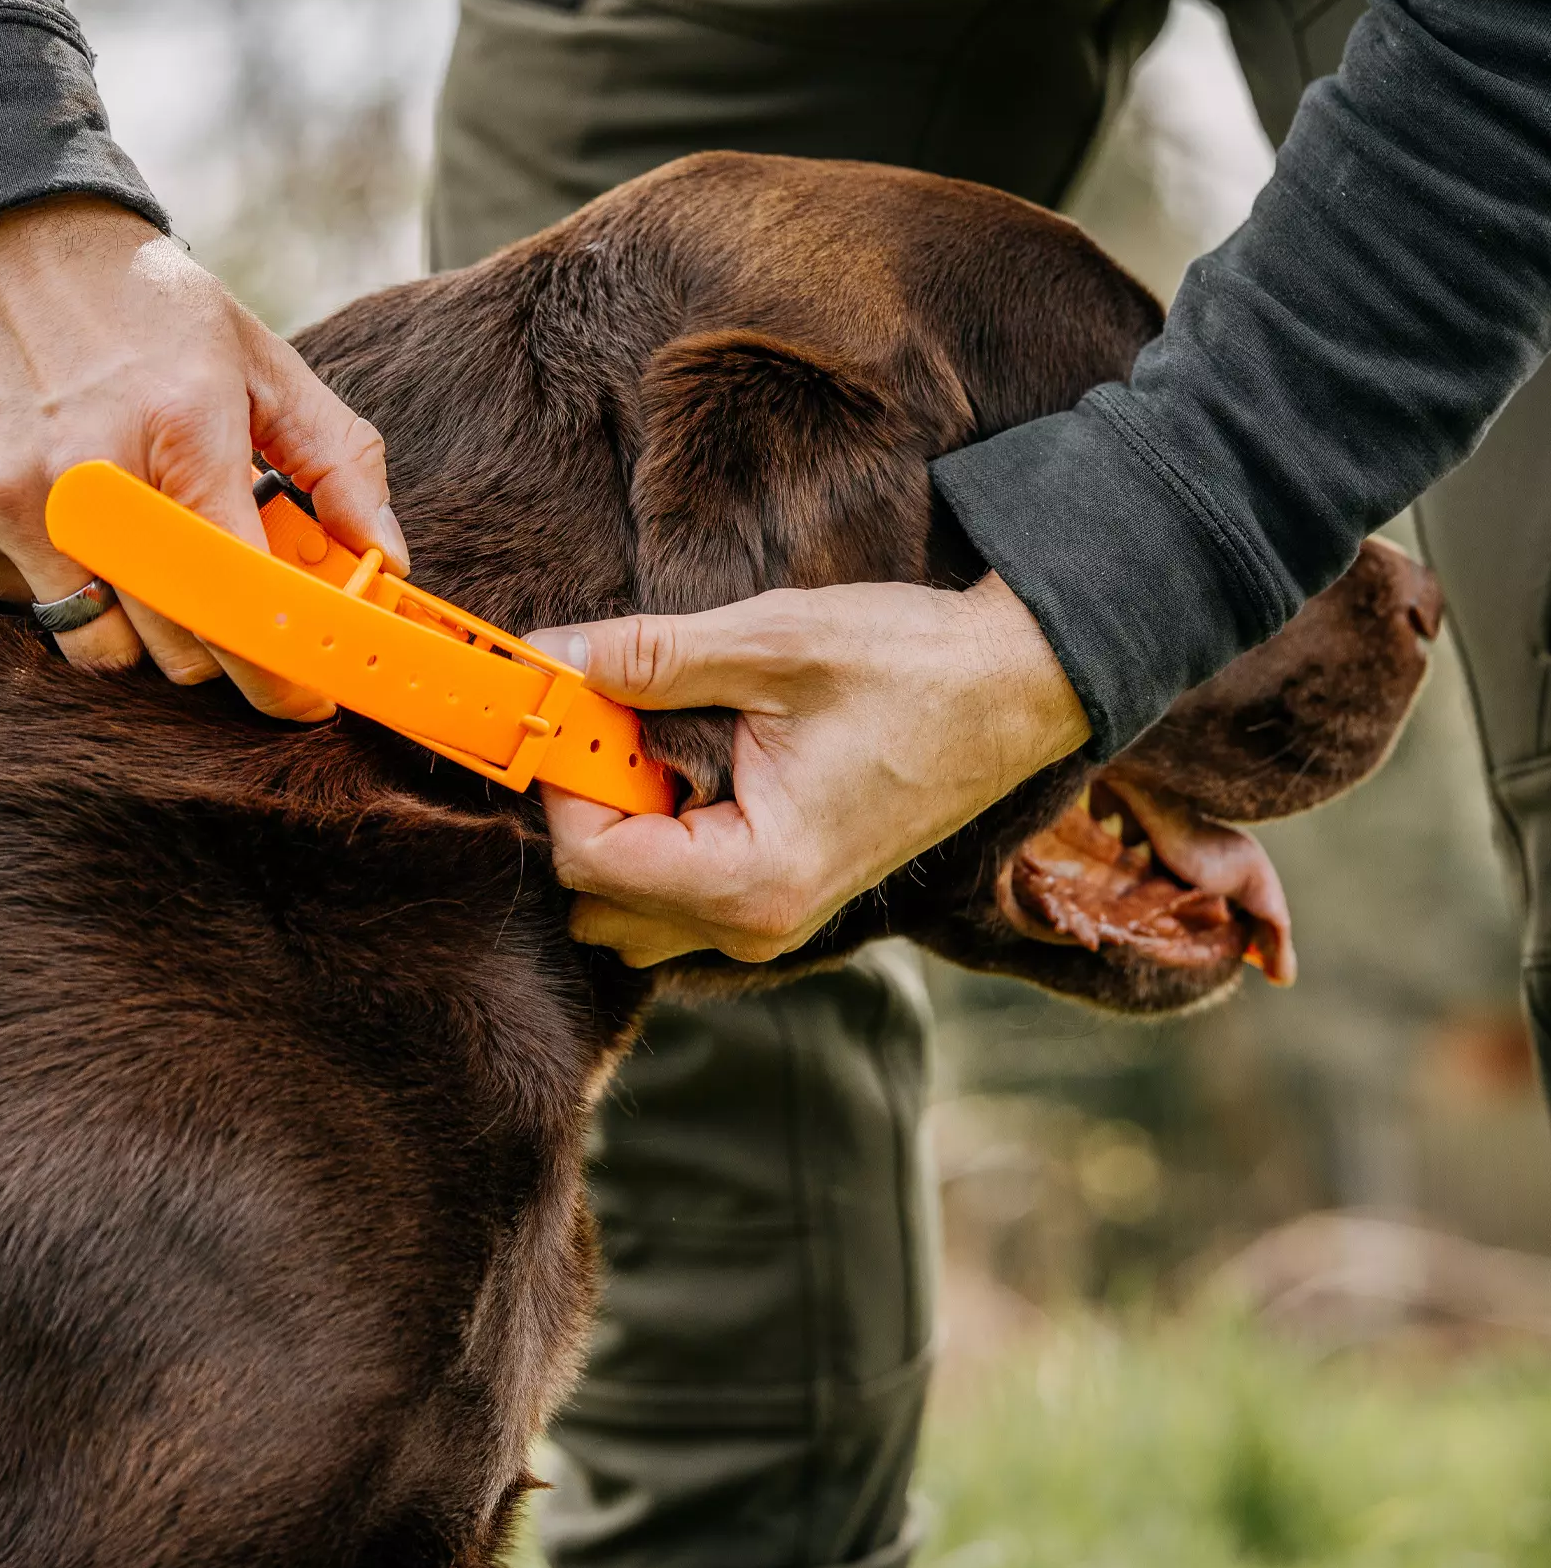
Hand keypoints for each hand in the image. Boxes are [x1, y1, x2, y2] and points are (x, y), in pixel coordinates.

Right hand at [0, 192, 408, 718]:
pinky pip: (30, 613)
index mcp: (183, 431)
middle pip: (177, 649)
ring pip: (101, 654)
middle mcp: (88, 476)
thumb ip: (337, 461)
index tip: (309, 699)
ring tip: (151, 562)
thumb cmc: (144, 308)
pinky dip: (65, 591)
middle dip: (223, 653)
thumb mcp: (260, 361)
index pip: (246, 600)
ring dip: (143, 634)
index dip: (286, 672)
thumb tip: (388, 562)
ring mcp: (5, 501)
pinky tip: (71, 521)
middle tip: (233, 617)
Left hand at [528, 574, 1090, 965]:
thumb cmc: (912, 668)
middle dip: (588, 807)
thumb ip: (650, 658)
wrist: (1014, 688)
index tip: (569, 700)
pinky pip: (676, 896)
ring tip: (659, 737)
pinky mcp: (780, 896)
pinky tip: (691, 761)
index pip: (591, 860)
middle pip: (598, 898)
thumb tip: (552, 655)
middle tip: (615, 714)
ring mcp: (771, 919)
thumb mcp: (771, 644)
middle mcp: (758, 923)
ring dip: (620, 825)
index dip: (565, 776)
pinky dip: (657, 834)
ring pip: (631, 907)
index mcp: (754, 879)